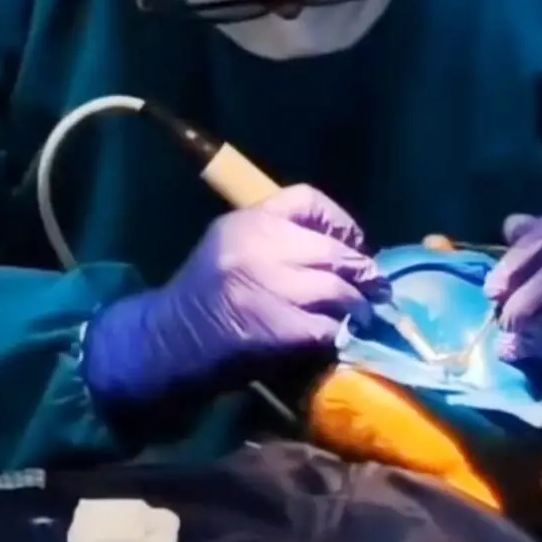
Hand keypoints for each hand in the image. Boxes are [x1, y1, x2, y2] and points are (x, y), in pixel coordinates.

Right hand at [83, 185, 389, 403]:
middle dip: (362, 271)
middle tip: (375, 287)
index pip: (308, 200)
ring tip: (365, 314)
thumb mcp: (232, 243)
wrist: (166, 341)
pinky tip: (341, 336)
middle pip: (333, 250)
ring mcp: (269, 287)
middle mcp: (260, 246)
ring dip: (358, 305)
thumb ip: (279, 235)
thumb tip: (340, 246)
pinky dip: (339, 332)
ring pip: (336, 290)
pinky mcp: (276, 327)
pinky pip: (327, 326)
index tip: (355, 243)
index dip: (341, 222)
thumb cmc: (205, 292)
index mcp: (248, 220)